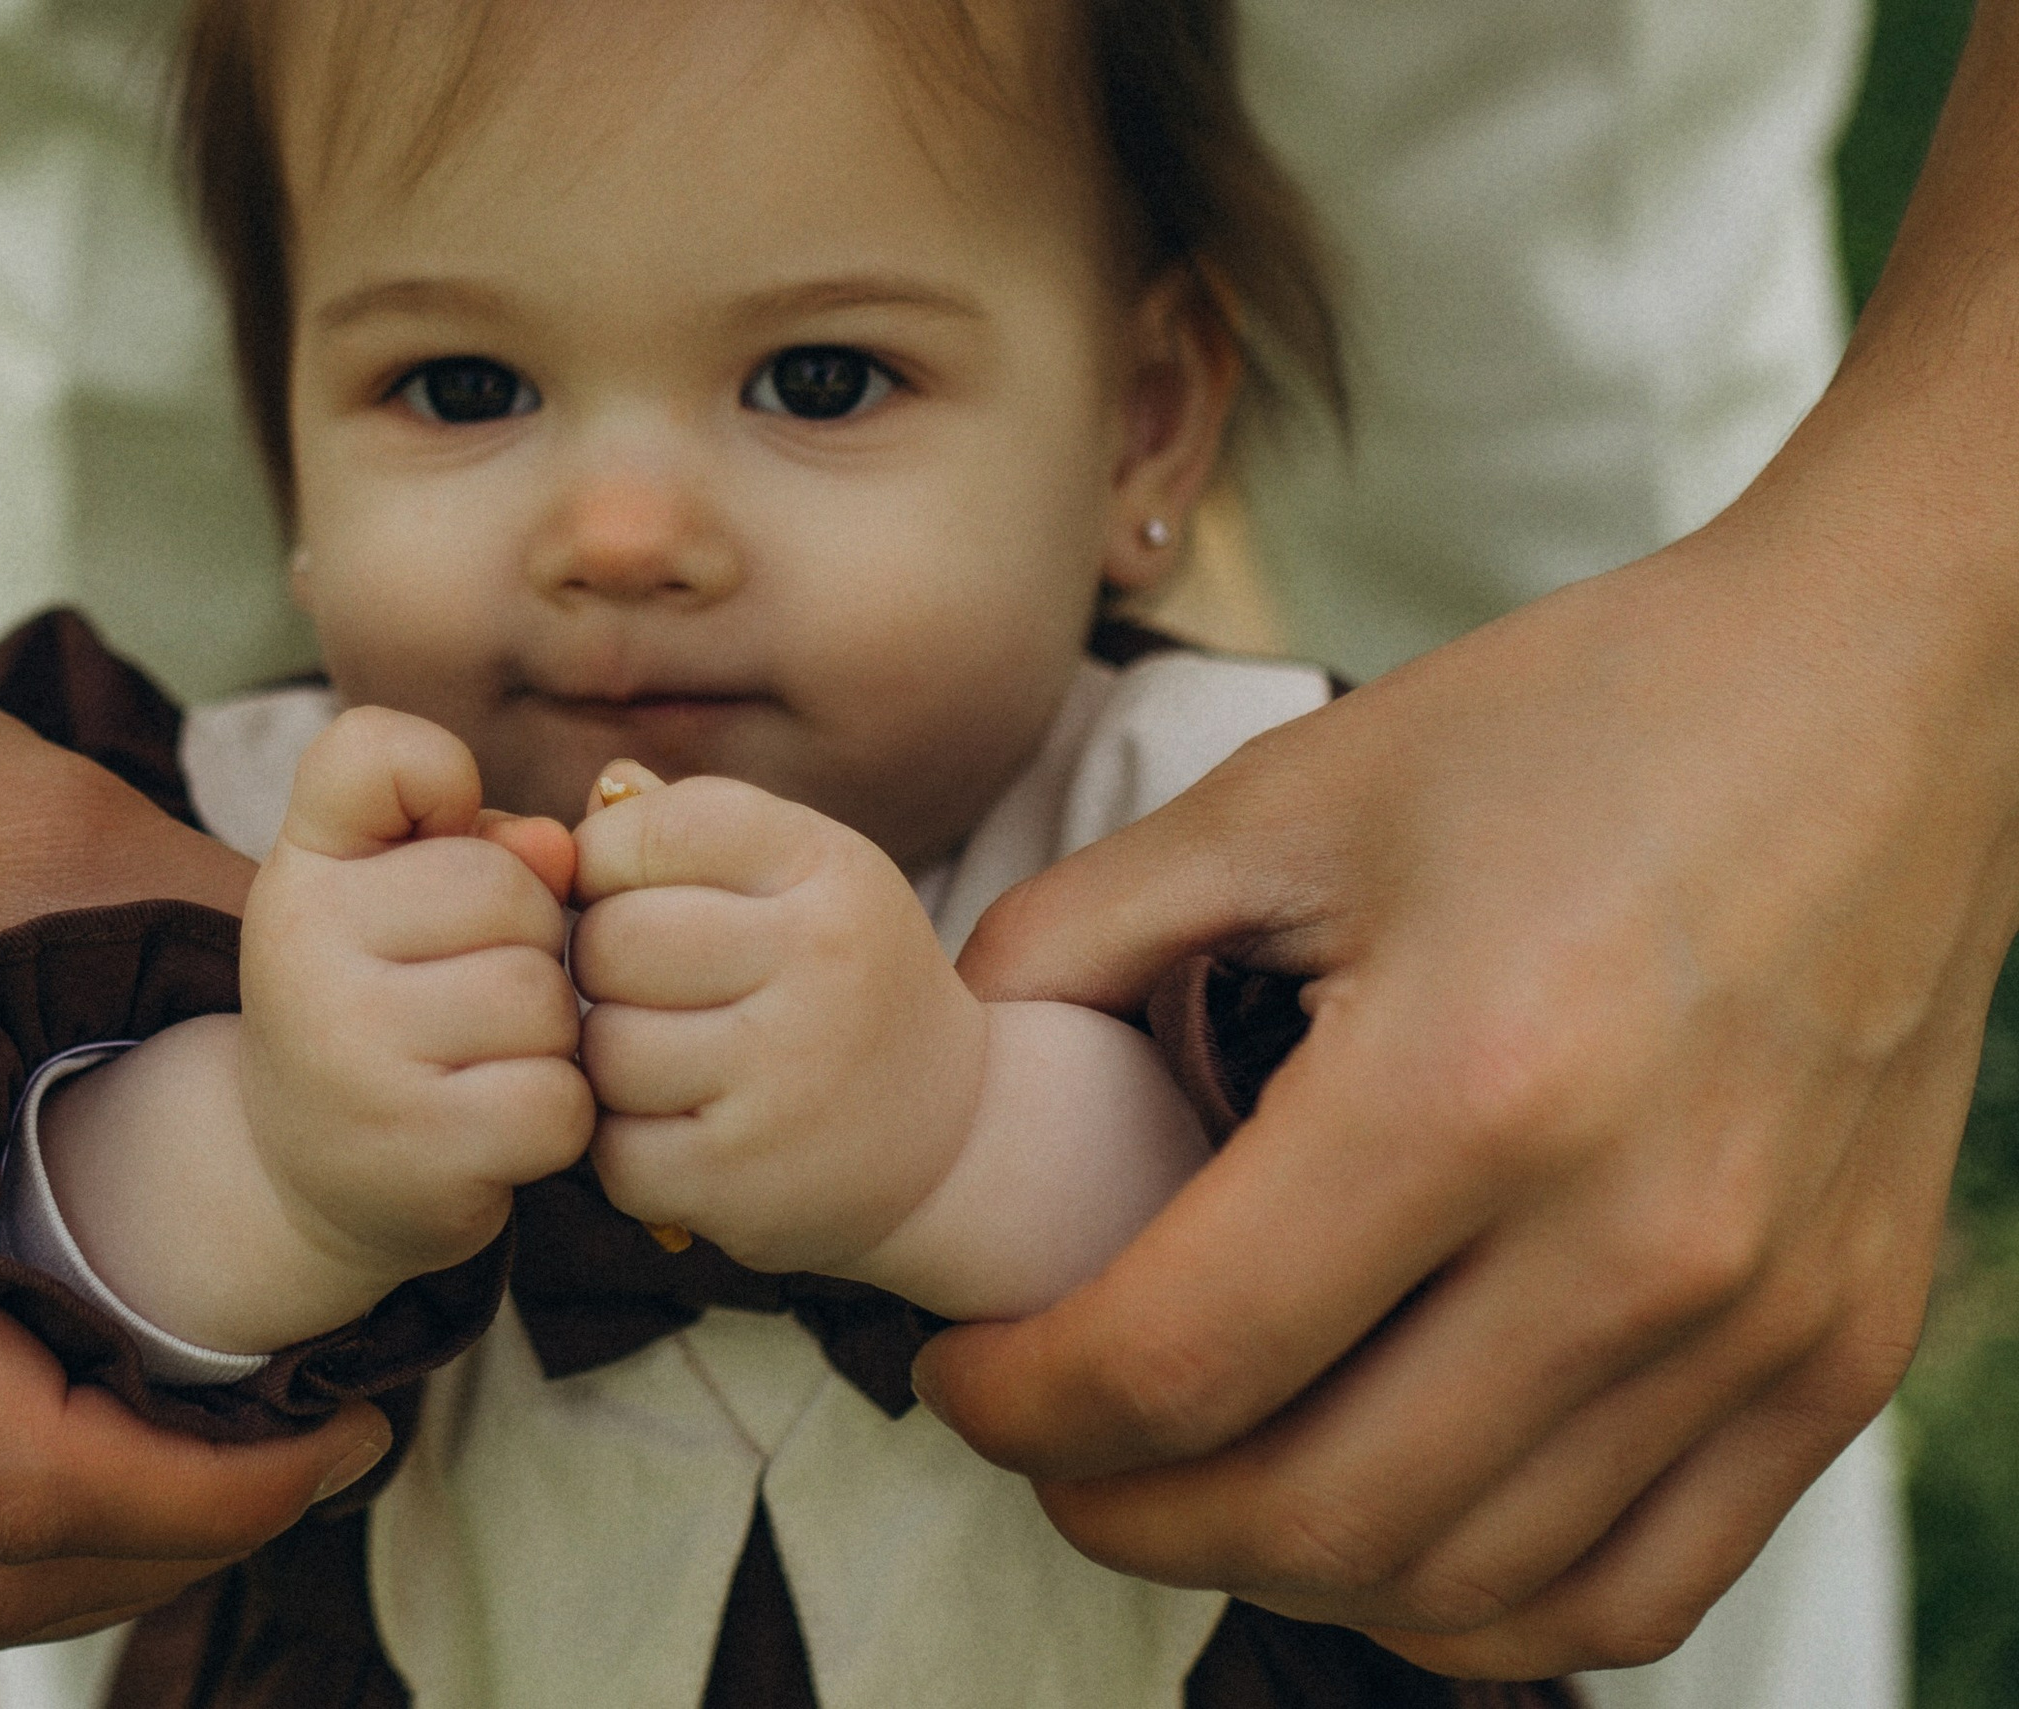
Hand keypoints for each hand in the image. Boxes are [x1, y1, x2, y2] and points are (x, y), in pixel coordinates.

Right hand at [0, 592, 399, 1660]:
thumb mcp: (49, 842)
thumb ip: (232, 955)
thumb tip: (404, 1049)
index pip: (15, 1475)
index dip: (210, 1495)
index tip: (348, 1433)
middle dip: (166, 1541)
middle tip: (320, 1453)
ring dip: (75, 1553)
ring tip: (229, 1460)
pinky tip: (104, 1425)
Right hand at [241, 706, 588, 1291]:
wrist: (308, 1175)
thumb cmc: (389, 1003)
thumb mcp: (398, 898)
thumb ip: (482, 841)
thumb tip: (560, 850)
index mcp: (300, 870)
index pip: (372, 753)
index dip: (438, 778)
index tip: (437, 836)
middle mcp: (301, 951)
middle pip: (508, 890)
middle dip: (532, 938)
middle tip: (477, 987)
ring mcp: (353, 1055)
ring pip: (544, 999)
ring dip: (551, 1035)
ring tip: (489, 1057)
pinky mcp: (416, 1149)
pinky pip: (559, 1099)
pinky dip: (558, 1115)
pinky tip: (500, 1123)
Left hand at [570, 769, 986, 1278]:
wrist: (952, 1141)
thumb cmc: (844, 988)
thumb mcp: (806, 883)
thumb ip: (699, 828)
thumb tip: (602, 787)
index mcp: (829, 868)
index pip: (650, 829)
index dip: (608, 863)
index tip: (632, 898)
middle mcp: (820, 961)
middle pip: (612, 939)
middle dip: (602, 966)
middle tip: (645, 992)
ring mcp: (785, 1076)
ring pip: (604, 1048)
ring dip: (611, 1063)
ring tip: (670, 1063)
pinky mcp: (743, 1178)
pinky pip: (613, 1148)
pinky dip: (626, 1147)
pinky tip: (682, 1131)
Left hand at [912, 521, 2016, 1675]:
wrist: (1880, 696)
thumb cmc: (1582, 724)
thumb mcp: (1288, 794)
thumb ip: (1083, 933)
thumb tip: (971, 1056)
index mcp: (1464, 1089)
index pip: (1180, 1357)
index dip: (1024, 1404)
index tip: (966, 1375)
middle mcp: (1631, 1245)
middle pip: (1311, 1513)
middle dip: (1119, 1510)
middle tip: (1050, 1443)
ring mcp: (1756, 1325)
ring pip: (1460, 1582)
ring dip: (1275, 1567)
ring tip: (1190, 1474)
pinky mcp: (1839, 1356)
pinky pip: (1636, 1590)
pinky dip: (1473, 1602)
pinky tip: (1379, 1528)